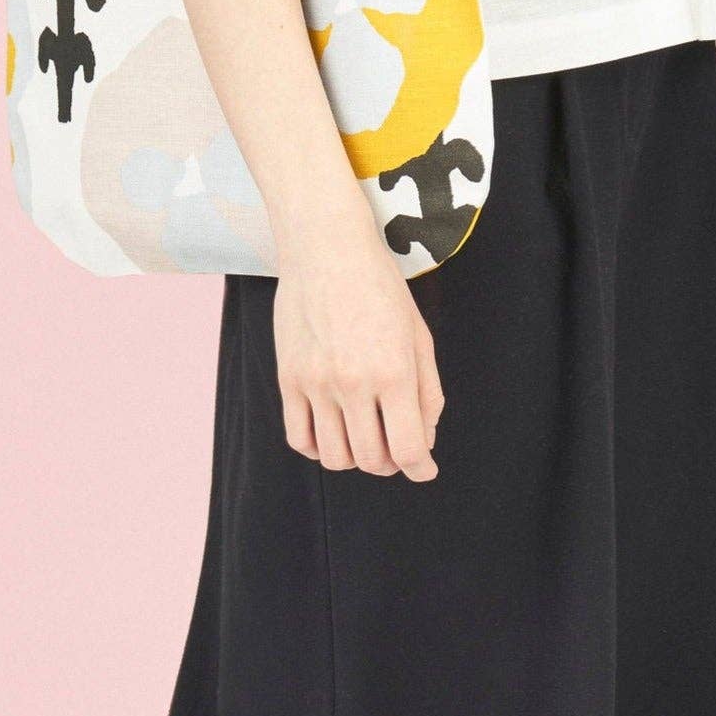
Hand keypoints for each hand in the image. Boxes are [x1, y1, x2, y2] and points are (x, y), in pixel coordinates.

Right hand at [271, 228, 444, 479]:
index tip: (424, 469)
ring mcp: (315, 382)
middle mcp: (352, 382)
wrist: (326, 247)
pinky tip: (333, 430)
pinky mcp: (288, 377)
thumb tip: (425, 441)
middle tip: (395, 447)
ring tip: (364, 436)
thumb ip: (427, 393)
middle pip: (372, 461)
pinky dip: (318, 447)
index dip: (421, 468)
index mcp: (393, 371)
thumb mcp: (419, 335)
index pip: (409, 449)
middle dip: (390, 464)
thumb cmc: (380, 286)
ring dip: (355, 458)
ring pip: (334, 458)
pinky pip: (298, 438)